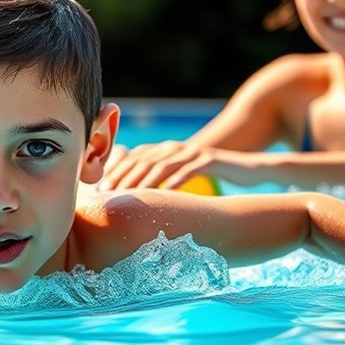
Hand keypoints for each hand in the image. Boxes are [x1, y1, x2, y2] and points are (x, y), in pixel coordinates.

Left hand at [100, 140, 216, 190]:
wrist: (243, 167)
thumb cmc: (205, 176)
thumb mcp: (178, 175)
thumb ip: (156, 179)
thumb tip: (130, 196)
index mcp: (163, 150)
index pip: (134, 158)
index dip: (116, 171)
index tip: (101, 188)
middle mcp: (174, 148)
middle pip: (144, 161)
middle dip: (124, 176)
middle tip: (109, 192)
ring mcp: (191, 152)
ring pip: (163, 165)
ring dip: (145, 180)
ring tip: (132, 194)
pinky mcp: (208, 160)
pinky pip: (189, 170)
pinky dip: (176, 181)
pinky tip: (165, 193)